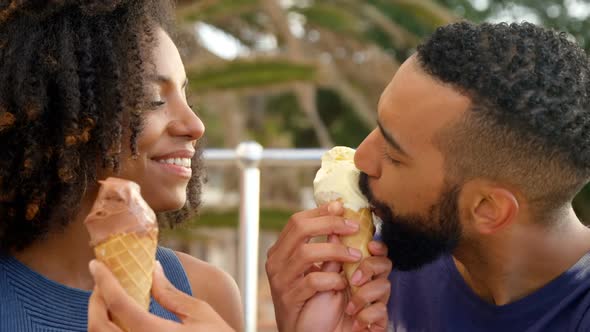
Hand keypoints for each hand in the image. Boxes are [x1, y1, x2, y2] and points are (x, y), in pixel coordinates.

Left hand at [88, 260, 234, 331]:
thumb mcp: (199, 313)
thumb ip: (170, 293)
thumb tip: (153, 267)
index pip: (120, 305)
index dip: (104, 281)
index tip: (96, 265)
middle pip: (98, 326)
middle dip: (94, 300)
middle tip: (101, 283)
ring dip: (98, 318)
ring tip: (109, 300)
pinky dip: (109, 330)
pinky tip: (119, 320)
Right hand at [266, 201, 391, 331]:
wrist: (301, 331)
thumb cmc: (311, 298)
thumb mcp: (316, 269)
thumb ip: (325, 247)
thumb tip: (341, 221)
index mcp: (280, 250)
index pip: (297, 221)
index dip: (320, 211)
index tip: (342, 207)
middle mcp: (275, 261)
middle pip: (300, 229)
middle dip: (330, 223)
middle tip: (354, 227)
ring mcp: (280, 280)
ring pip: (306, 253)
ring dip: (336, 251)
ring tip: (355, 255)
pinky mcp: (289, 297)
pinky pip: (312, 281)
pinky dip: (332, 280)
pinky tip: (343, 283)